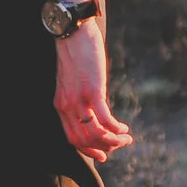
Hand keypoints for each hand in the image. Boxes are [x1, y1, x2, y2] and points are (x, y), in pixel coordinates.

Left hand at [54, 17, 133, 161]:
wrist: (73, 32)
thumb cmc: (76, 53)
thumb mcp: (73, 80)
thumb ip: (80, 96)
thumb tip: (95, 108)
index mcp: (60, 105)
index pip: (72, 138)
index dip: (88, 149)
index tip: (103, 154)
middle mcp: (66, 106)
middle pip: (84, 140)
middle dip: (104, 148)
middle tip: (120, 144)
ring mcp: (78, 100)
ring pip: (95, 134)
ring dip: (113, 141)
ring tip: (125, 138)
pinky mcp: (92, 92)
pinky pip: (104, 120)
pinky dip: (116, 128)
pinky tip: (124, 128)